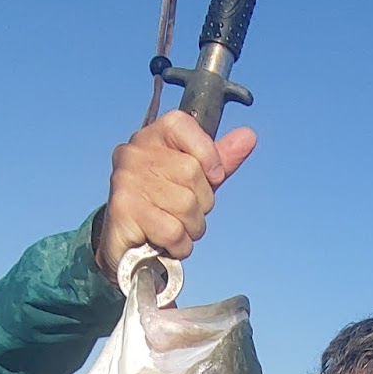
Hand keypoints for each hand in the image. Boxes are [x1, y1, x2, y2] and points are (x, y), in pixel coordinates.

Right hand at [95, 110, 256, 283]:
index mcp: (153, 136)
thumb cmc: (162, 208)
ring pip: (185, 205)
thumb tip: (248, 137)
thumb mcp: (195, 181)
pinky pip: (172, 231)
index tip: (212, 177)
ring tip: (176, 229)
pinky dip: (179, 245)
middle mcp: (135, 152)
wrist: (127, 248)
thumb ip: (219, 160)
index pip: (184, 126)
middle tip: (185, 214)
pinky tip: (167, 243)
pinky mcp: (124, 210)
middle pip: (191, 173)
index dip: (208, 155)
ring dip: (191, 228)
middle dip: (201, 204)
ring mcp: (127, 180)